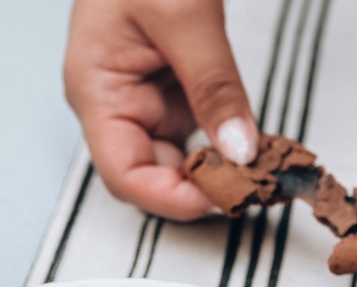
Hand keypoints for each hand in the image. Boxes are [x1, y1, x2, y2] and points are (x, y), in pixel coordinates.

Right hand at [63, 0, 256, 220]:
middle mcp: (114, 102)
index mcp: (96, 89)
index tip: (222, 199)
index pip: (124, 174)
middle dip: (200, 186)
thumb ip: (214, 85)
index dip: (170, 198)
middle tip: (254, 188)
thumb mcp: (185, 15)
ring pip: (178, 156)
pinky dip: (224, 140)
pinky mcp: (169, 84)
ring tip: (261, 169)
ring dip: (217, 167)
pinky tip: (252, 144)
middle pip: (151, 173)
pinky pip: (195, 128)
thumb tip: (239, 150)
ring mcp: (142, 95)